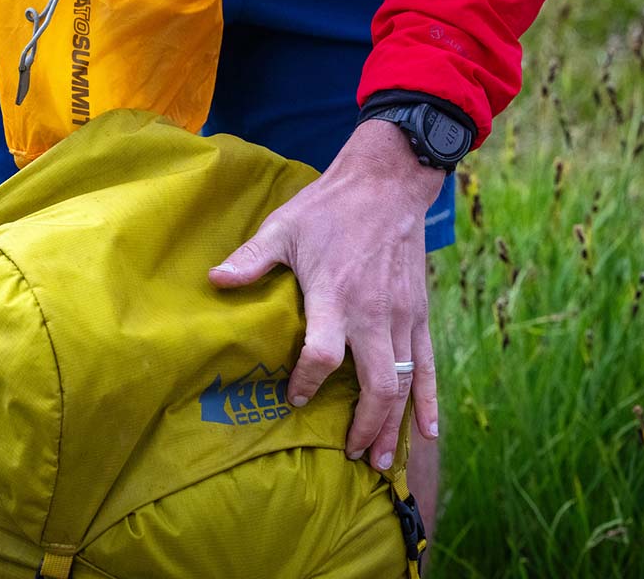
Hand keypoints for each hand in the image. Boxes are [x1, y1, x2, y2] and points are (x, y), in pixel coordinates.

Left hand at [209, 120, 442, 470]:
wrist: (388, 184)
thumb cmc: (329, 208)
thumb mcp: (284, 227)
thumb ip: (251, 260)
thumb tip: (213, 281)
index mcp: (336, 294)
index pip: (322, 355)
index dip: (307, 382)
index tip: (295, 398)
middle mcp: (373, 314)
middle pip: (377, 385)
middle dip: (364, 426)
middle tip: (352, 456)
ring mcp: (401, 317)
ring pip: (405, 383)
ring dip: (394, 424)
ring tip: (382, 460)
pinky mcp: (419, 314)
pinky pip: (429, 364)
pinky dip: (430, 400)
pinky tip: (429, 431)